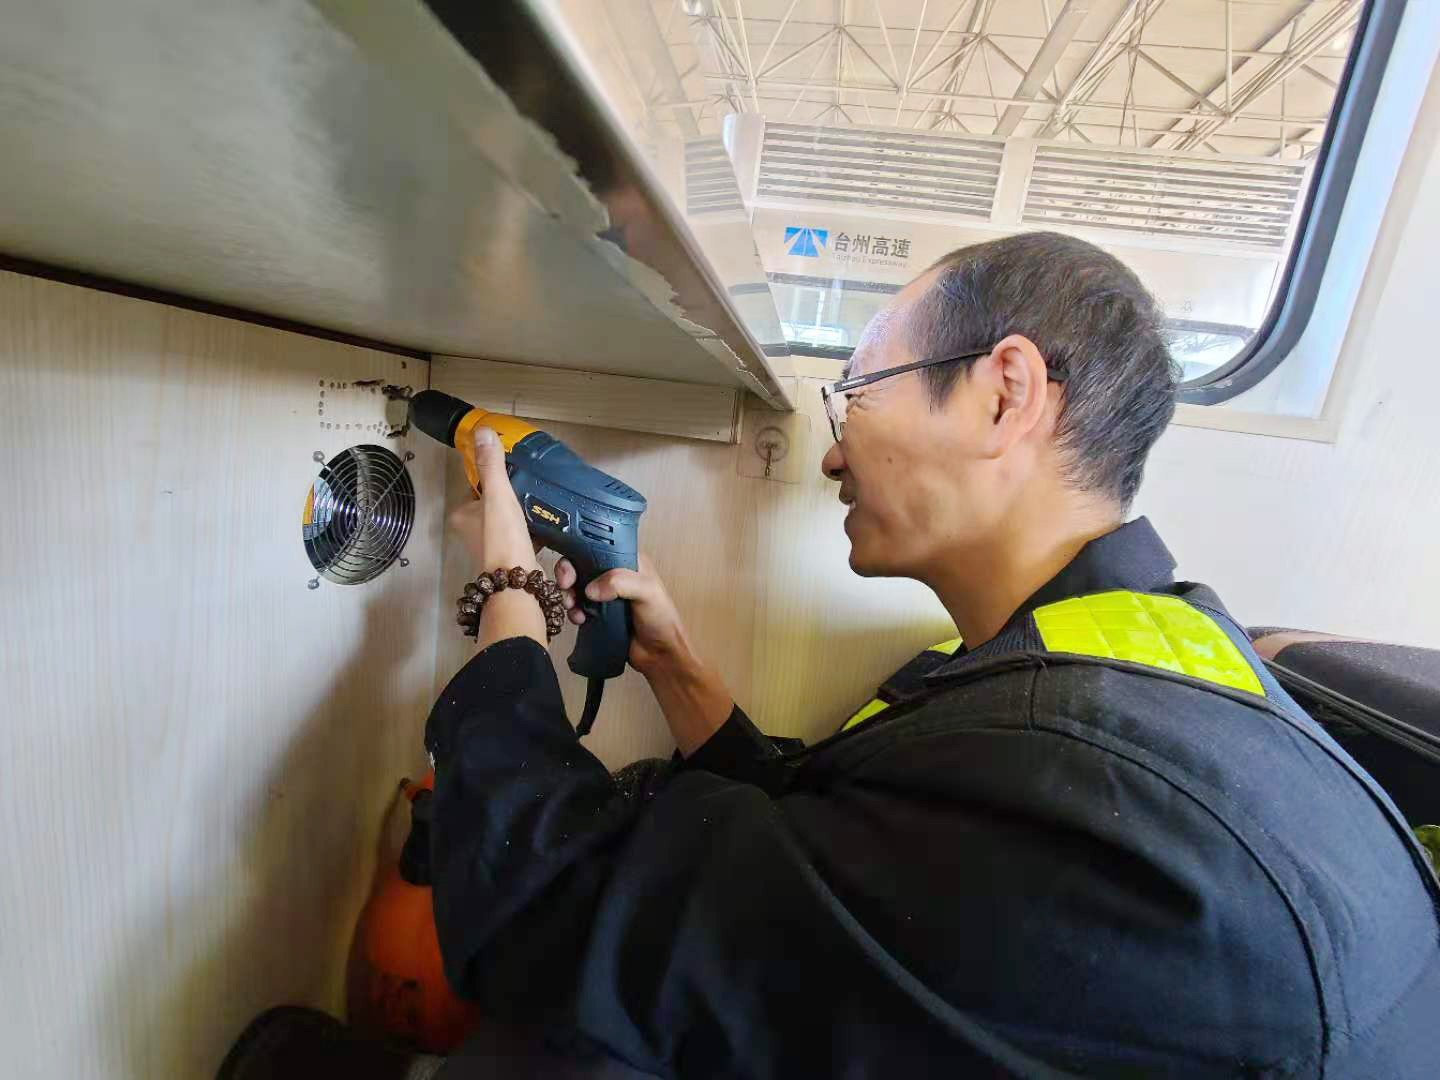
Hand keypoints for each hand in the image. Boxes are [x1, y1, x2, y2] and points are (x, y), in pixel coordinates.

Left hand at [449, 427, 543, 647]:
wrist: (518, 580)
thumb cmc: (501, 537)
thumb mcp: (496, 494)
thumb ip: (491, 464)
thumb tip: (482, 431)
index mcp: (461, 514)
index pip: (475, 485)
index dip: (493, 475)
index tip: (512, 467)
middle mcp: (472, 530)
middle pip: (493, 502)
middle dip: (511, 494)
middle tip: (531, 484)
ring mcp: (492, 545)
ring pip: (508, 519)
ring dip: (523, 512)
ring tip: (540, 501)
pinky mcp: (511, 556)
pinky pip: (521, 534)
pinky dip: (532, 528)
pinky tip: (545, 521)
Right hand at [553, 554, 689, 675]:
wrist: (658, 653)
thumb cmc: (661, 619)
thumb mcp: (647, 592)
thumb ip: (621, 583)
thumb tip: (591, 588)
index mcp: (627, 560)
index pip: (597, 546)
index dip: (579, 552)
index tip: (571, 566)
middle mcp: (613, 573)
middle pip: (580, 565)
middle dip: (568, 574)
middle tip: (566, 585)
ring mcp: (604, 593)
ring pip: (576, 586)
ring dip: (568, 594)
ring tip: (572, 606)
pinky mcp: (597, 612)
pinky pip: (577, 606)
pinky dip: (573, 611)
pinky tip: (579, 619)